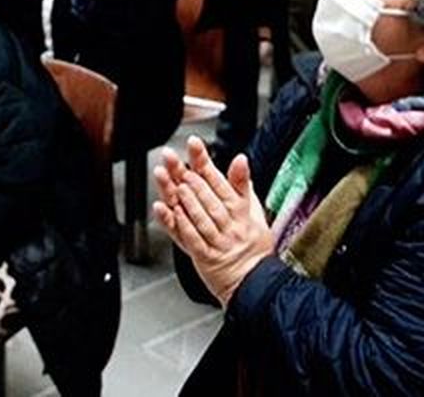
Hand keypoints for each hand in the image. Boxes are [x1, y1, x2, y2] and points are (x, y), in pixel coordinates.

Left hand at [153, 135, 273, 306]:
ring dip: (184, 198)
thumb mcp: (252, 209)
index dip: (205, 161)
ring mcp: (217, 240)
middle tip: (174, 161)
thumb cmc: (251, 243)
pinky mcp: (206, 257)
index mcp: (240, 210)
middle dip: (189, 176)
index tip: (194, 144)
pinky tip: (169, 211)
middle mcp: (229, 224)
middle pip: (207, 197)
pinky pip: (192, 239)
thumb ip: (242, 183)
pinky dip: (180, 224)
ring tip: (171, 182)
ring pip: (200, 217)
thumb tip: (240, 158)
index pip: (220, 181)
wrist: (254, 280)